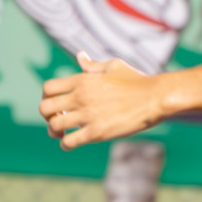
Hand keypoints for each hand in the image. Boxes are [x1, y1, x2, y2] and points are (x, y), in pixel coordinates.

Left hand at [39, 54, 165, 149]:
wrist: (156, 97)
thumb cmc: (137, 81)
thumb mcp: (113, 66)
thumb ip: (93, 65)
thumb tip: (80, 56)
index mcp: (82, 80)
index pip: (48, 88)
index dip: (47, 97)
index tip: (56, 103)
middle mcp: (81, 97)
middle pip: (44, 108)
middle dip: (47, 115)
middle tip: (58, 119)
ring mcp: (88, 115)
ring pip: (54, 126)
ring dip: (55, 132)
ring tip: (63, 133)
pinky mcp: (97, 132)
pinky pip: (69, 142)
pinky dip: (66, 145)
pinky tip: (71, 143)